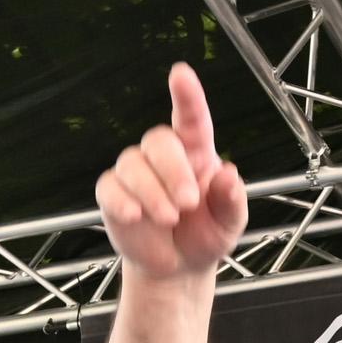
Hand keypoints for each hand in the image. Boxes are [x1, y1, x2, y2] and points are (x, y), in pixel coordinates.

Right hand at [95, 63, 247, 281]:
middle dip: (173, 170)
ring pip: (133, 164)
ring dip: (152, 192)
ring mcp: (136, 174)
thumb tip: (230, 175)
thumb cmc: (207, 234)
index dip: (187, 96)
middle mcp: (164, 158)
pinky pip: (109, 187)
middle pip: (159, 140)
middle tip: (188, 202)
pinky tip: (134, 215)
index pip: (192, 119)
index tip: (181, 75)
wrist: (180, 267)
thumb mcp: (230, 223)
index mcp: (197, 154)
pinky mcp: (114, 194)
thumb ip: (232, 200)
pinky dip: (121, 201)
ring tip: (169, 218)